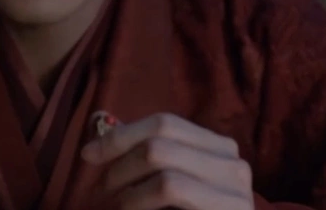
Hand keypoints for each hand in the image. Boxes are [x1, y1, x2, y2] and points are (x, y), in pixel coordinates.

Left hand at [81, 113, 253, 209]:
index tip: (88, 154)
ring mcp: (237, 197)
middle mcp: (235, 166)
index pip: (165, 123)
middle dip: (120, 168)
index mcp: (221, 148)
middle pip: (160, 147)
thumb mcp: (169, 180)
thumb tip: (100, 133)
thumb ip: (149, 156)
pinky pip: (173, 198)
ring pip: (166, 180)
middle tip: (99, 194)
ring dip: (129, 197)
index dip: (121, 136)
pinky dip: (140, 209)